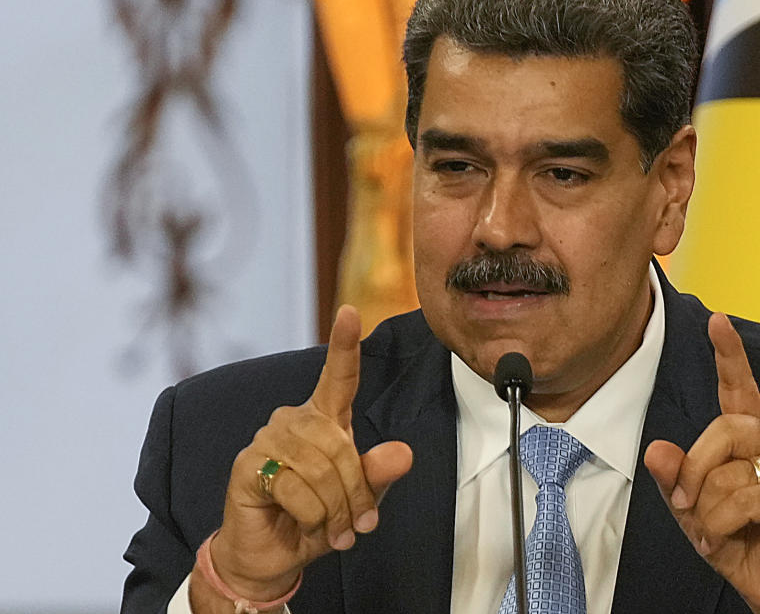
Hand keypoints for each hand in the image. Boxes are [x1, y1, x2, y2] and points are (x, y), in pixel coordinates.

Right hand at [194, 305, 413, 605]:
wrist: (273, 555)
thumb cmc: (316, 519)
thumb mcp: (358, 501)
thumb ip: (378, 475)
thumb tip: (403, 453)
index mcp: (324, 420)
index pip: (338, 378)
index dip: (344, 345)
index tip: (351, 311)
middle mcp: (294, 421)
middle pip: (341, 446)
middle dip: (357, 493)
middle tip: (359, 526)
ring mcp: (267, 440)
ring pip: (321, 469)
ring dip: (335, 510)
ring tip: (334, 530)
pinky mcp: (248, 466)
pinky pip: (295, 488)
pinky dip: (312, 516)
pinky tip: (305, 525)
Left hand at [644, 313, 759, 613]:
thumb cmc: (734, 538)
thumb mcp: (689, 506)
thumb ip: (673, 476)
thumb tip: (656, 449)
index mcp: (746, 436)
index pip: (738, 387)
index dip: (729, 354)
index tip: (718, 320)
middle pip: (723, 427)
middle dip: (694, 469)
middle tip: (687, 504)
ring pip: (727, 469)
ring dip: (706, 508)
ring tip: (714, 530)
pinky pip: (741, 499)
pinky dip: (720, 525)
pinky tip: (729, 539)